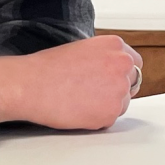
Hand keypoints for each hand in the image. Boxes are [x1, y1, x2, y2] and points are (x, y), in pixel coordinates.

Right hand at [0, 36, 143, 129]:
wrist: (30, 85)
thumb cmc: (47, 68)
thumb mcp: (82, 49)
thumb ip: (103, 58)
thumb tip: (109, 71)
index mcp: (114, 45)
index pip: (134, 63)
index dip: (122, 74)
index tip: (112, 80)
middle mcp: (122, 64)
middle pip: (131, 83)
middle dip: (117, 89)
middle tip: (93, 94)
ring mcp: (119, 88)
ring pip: (122, 103)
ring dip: (107, 105)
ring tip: (80, 101)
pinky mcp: (112, 111)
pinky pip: (110, 119)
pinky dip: (97, 119)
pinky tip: (78, 110)